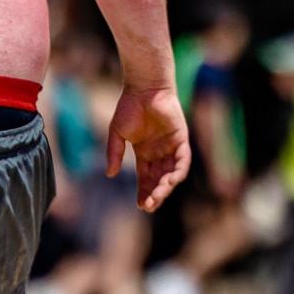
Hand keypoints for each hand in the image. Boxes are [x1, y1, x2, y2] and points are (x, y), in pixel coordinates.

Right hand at [105, 86, 190, 213]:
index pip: (146, 178)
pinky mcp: (181, 139)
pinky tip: (170, 181)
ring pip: (172, 173)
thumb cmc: (129, 107)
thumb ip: (115, 153)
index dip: (143, 192)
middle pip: (159, 179)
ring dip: (166, 186)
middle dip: (155, 194)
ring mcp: (171, 146)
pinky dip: (178, 171)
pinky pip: (183, 160)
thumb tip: (110, 174)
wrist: (143, 88)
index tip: (140, 205)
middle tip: (149, 205)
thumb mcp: (117, 134)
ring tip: (157, 196)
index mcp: (145, 153)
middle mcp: (159, 153)